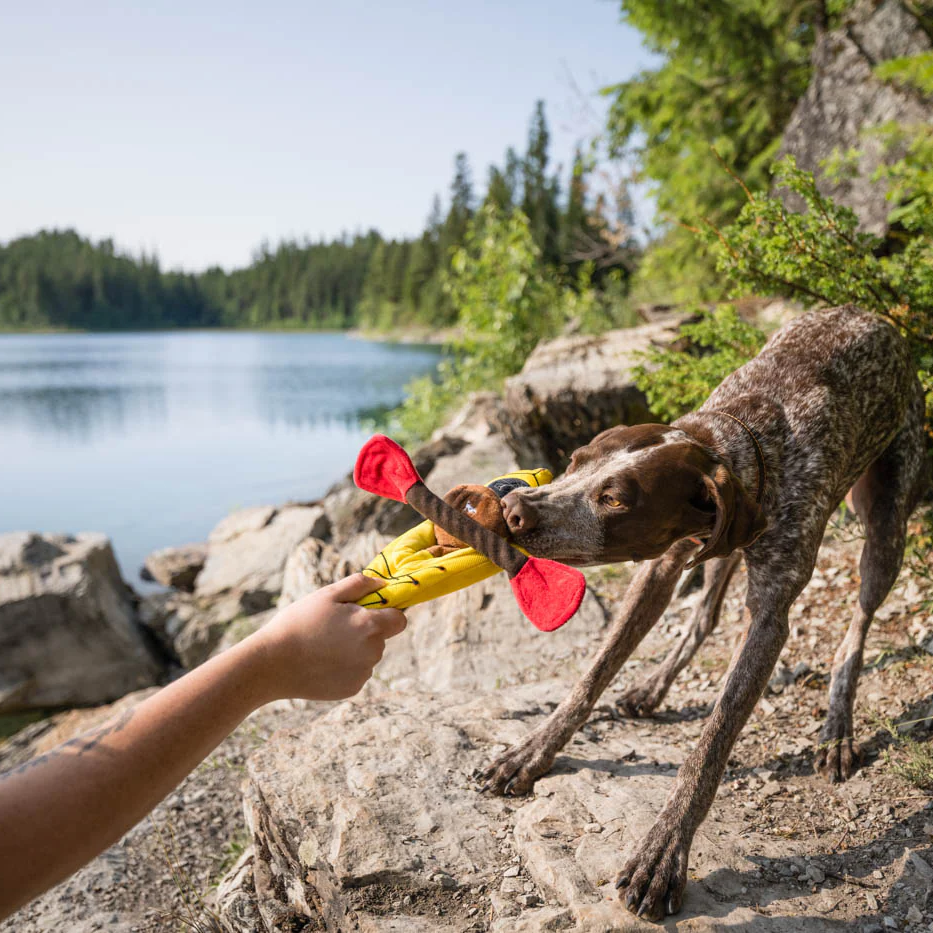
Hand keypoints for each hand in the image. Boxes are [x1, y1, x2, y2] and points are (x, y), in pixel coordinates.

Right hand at [253, 574, 405, 701]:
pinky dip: (345, 668)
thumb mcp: (328, 595)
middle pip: (380, 638)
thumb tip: (382, 583)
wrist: (272, 664)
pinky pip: (356, 673)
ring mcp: (363, 674)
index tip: (369, 612)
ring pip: (368, 656)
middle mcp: (373, 652)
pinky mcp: (352, 689)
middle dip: (365, 631)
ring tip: (323, 646)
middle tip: (334, 627)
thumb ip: (360, 585)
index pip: (400, 619)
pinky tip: (321, 663)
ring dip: (354, 650)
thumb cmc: (299, 623)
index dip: (387, 613)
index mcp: (370, 626)